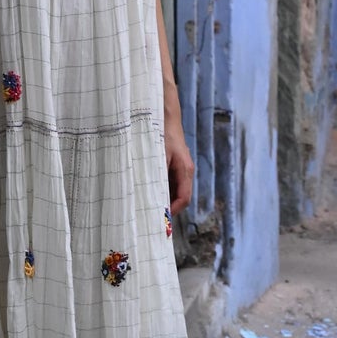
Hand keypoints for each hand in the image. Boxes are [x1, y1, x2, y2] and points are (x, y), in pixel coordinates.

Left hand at [163, 86, 193, 215]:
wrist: (166, 118)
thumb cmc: (163, 136)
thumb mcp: (158, 157)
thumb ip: (157, 176)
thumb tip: (152, 195)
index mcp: (185, 171)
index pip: (184, 198)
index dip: (173, 210)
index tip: (161, 219)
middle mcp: (186, 172)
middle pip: (181, 197)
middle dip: (169, 208)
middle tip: (153, 217)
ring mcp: (182, 169)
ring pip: (176, 190)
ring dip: (165, 199)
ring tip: (150, 206)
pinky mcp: (176, 165)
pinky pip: (172, 182)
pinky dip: (163, 189)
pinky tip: (150, 191)